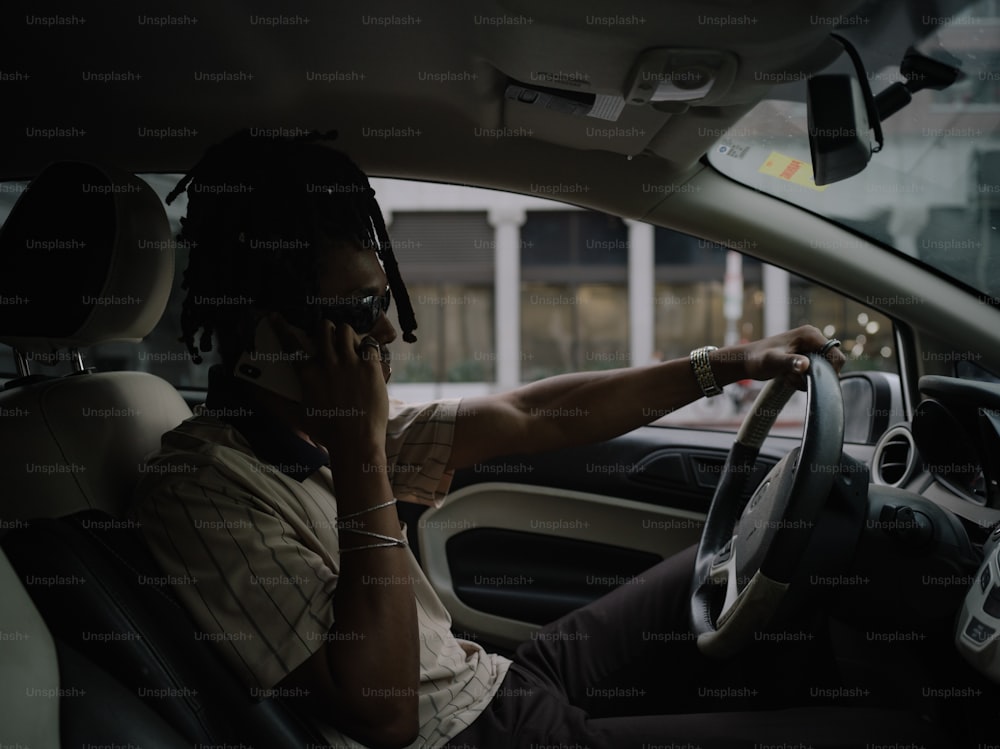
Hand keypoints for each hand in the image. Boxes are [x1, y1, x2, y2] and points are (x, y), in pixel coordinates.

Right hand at [269, 312, 388, 462]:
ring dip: (345, 333)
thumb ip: (276, 402)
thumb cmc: (326, 432)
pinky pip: (369, 344)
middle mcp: (328, 363)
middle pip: (324, 329)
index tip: (275, 316)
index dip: (281, 327)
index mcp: (307, 373)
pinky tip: (366, 355)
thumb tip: (255, 394)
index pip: (290, 344)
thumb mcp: (297, 417)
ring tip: (348, 343)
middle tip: (328, 337)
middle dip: (324, 329)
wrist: (356, 442)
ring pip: (346, 330)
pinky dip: (366, 346)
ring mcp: (350, 362)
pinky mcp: (370, 367)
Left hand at [725, 325, 845, 390]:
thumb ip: (790, 363)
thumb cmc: (757, 359)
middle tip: (792, 378)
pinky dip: (800, 379)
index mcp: (810, 335)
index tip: (813, 381)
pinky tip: (786, 377)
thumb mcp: (773, 362)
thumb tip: (805, 365)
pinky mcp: (804, 357)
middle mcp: (812, 339)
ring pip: (820, 371)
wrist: (745, 362)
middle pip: (829, 365)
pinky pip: (811, 373)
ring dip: (804, 379)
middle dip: (813, 376)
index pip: (835, 355)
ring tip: (786, 376)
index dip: (830, 372)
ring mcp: (808, 348)